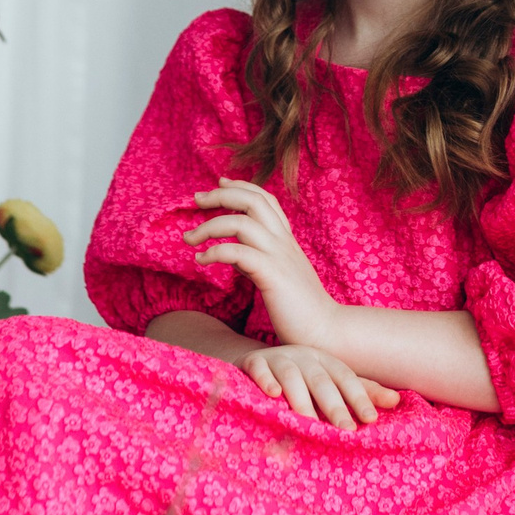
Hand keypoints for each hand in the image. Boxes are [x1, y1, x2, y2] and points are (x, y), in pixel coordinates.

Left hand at [184, 179, 342, 359]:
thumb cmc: (299, 308)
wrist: (325, 331)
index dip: (241, 187)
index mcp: (286, 240)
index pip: (265, 199)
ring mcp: (279, 256)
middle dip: (220, 195)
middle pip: (252, 201)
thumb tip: (234, 255)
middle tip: (196, 200)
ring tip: (189, 238)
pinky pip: (237, 252)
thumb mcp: (278, 276)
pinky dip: (214, 252)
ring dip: (209, 226)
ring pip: (241, 222)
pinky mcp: (272, 275)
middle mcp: (283, 241)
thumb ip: (258, 260)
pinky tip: (201, 261)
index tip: (219, 184)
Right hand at [238, 340, 398, 428]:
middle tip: (345, 430)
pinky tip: (272, 393)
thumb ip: (360, 391)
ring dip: (301, 399)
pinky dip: (266, 380)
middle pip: (322, 380)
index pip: (347, 379)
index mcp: (326, 361)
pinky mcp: (252, 362)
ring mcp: (278, 358)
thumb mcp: (329, 382)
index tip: (371, 420)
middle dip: (334, 405)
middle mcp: (304, 356)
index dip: (359, 397)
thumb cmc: (300, 378)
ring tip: (309, 422)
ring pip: (292, 376)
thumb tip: (397, 401)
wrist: (255, 362)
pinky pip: (259, 368)